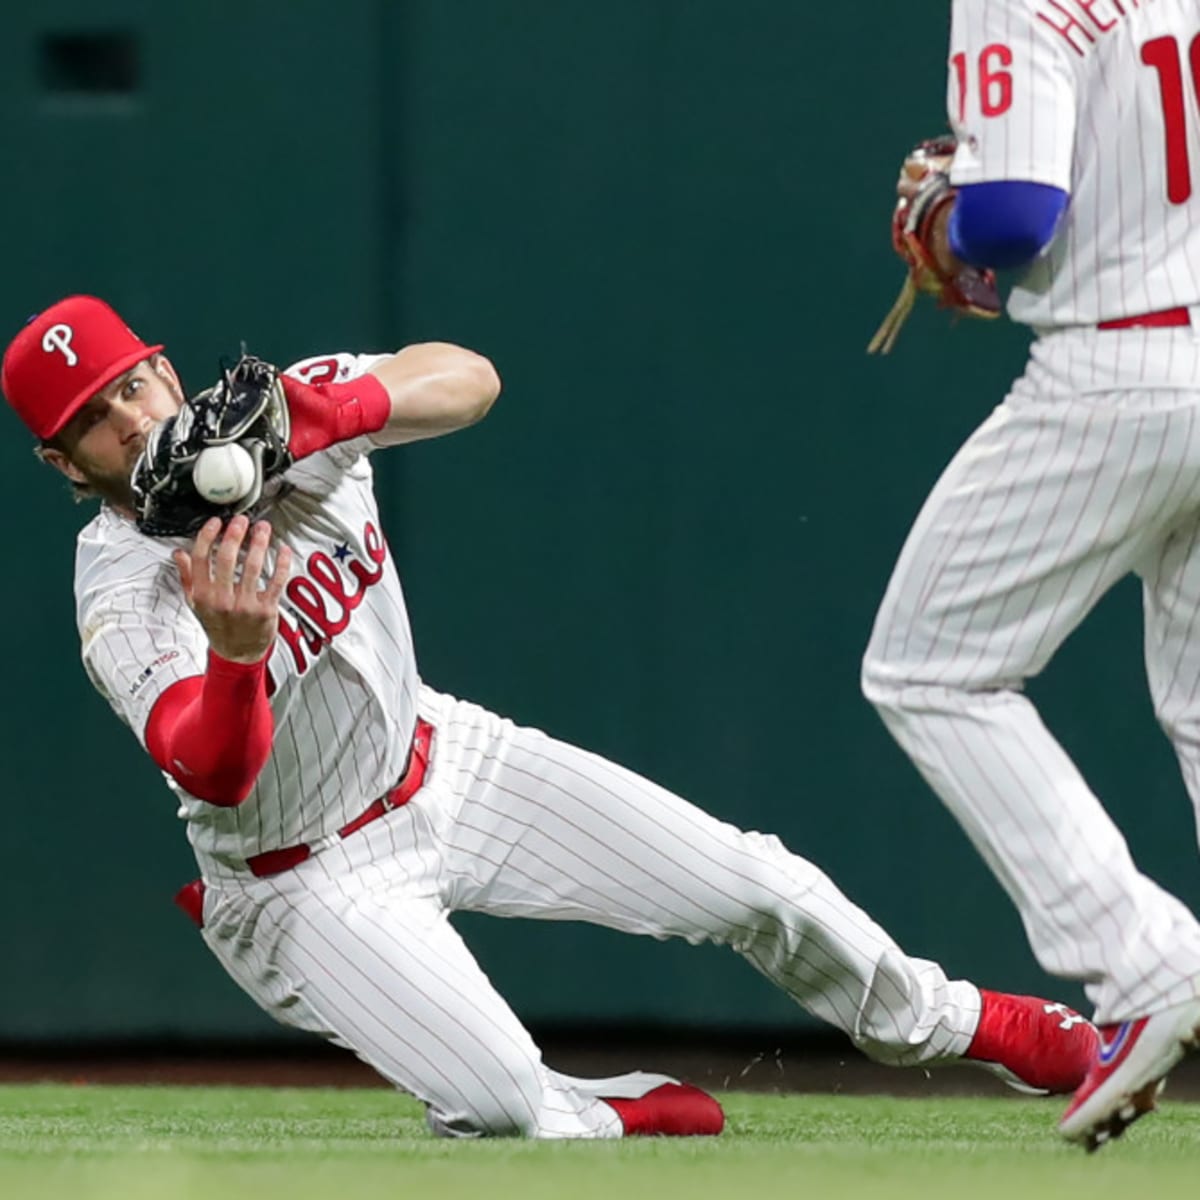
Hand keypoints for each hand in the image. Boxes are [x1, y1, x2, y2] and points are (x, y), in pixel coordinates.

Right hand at [173, 516, 292, 662]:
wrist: (236, 653)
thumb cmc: (218, 626)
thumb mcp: (196, 604)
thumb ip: (188, 577)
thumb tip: (179, 554)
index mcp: (203, 595)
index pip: (201, 559)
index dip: (208, 536)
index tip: (217, 523)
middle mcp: (222, 599)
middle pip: (226, 558)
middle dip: (235, 534)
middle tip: (241, 521)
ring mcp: (245, 604)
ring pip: (252, 566)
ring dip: (259, 543)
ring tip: (263, 528)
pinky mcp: (265, 609)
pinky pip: (276, 581)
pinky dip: (281, 563)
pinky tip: (283, 550)